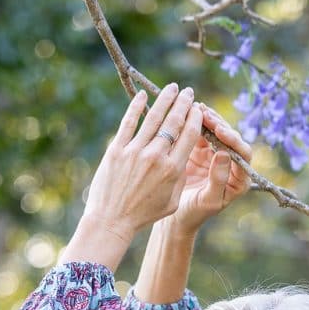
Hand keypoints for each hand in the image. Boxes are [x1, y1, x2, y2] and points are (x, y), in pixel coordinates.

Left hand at [80, 85, 202, 245]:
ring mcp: (135, 151)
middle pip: (174, 121)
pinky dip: (137, 106)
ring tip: (172, 88)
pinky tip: (143, 95)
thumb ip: (179, 177)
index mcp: (172, 170)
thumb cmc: (143, 215)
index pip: (189, 134)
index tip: (197, 108)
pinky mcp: (116, 150)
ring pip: (153, 117)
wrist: (111, 221)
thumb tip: (182, 155)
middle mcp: (155, 157)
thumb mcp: (170, 201)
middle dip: (183, 103)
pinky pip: (129, 122)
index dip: (195, 117)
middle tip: (188, 91)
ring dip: (165, 99)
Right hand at [171, 105, 252, 235]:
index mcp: (238, 180)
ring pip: (217, 132)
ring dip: (209, 120)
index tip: (221, 131)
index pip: (243, 155)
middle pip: (231, 139)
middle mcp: (230, 166)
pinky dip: (197, 122)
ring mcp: (215, 156)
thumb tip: (225, 154)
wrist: (175, 217)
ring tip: (198, 108)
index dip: (234, 141)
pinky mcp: (200, 151)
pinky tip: (190, 112)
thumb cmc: (194, 214)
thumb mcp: (208, 201)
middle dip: (220, 125)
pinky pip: (201, 133)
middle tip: (207, 115)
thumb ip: (219, 179)